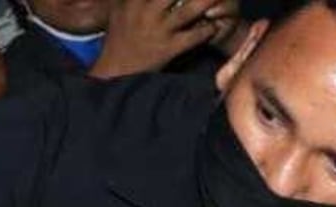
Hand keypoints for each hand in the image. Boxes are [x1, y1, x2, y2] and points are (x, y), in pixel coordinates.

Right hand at [89, 0, 235, 78]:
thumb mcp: (118, 10)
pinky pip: (196, 35)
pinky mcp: (168, 48)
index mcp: (135, 0)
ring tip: (220, 1)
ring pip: (192, 9)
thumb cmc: (118, 39)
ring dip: (209, 2)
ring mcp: (158, 29)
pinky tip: (213, 27)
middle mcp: (146, 11)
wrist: (114, 71)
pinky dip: (209, 29)